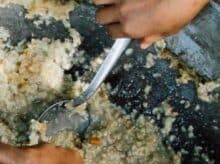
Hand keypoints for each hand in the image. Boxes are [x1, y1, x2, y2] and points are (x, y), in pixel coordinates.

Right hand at [94, 0, 209, 47]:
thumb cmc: (181, 8)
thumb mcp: (169, 30)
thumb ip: (152, 37)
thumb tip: (144, 42)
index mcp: (131, 28)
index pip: (111, 32)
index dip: (115, 29)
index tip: (120, 25)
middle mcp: (122, 12)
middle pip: (100, 16)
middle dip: (106, 15)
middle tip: (115, 12)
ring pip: (98, 0)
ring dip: (104, 1)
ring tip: (113, 0)